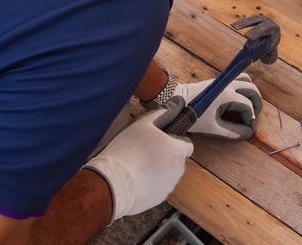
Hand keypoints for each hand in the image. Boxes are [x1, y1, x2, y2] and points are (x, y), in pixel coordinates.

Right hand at [83, 97, 192, 221]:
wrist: (113, 182)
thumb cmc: (128, 149)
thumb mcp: (143, 124)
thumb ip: (163, 113)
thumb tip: (178, 103)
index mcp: (177, 150)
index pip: (187, 145)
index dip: (175, 141)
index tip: (161, 141)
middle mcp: (178, 169)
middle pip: (176, 160)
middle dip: (165, 156)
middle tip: (144, 151)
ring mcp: (169, 186)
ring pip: (167, 174)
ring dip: (157, 170)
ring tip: (137, 166)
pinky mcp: (158, 199)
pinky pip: (157, 187)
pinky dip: (150, 183)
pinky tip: (134, 179)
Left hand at [174, 73, 261, 139]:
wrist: (176, 101)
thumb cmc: (192, 114)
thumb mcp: (213, 127)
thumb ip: (233, 131)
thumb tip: (249, 133)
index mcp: (227, 95)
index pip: (248, 106)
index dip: (251, 119)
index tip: (249, 130)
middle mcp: (228, 85)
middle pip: (252, 90)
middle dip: (256, 104)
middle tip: (252, 118)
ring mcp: (224, 82)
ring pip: (247, 81)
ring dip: (251, 93)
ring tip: (249, 108)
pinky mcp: (219, 82)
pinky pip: (238, 80)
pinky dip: (244, 89)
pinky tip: (240, 101)